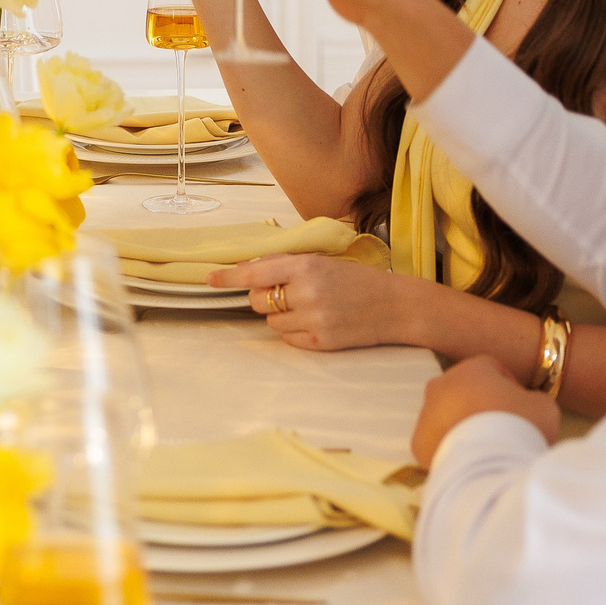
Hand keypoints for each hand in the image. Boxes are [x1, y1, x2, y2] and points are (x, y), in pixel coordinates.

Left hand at [207, 252, 405, 351]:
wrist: (396, 307)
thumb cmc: (358, 281)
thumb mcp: (323, 262)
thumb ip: (286, 265)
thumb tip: (250, 270)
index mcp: (307, 267)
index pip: (255, 273)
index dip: (229, 277)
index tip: (209, 279)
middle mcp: (307, 292)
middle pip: (258, 300)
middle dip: (266, 298)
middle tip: (289, 293)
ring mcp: (313, 319)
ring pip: (271, 322)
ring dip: (282, 316)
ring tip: (311, 308)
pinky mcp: (320, 342)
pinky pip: (288, 340)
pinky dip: (295, 332)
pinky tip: (318, 322)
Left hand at [411, 355, 561, 466]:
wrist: (493, 463)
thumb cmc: (521, 426)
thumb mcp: (543, 405)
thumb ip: (531, 398)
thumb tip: (524, 405)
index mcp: (471, 369)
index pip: (491, 368)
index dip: (509, 385)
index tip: (520, 406)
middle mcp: (441, 385)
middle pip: (463, 390)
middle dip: (480, 404)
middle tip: (500, 428)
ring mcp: (425, 413)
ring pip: (445, 415)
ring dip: (461, 425)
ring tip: (484, 448)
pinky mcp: (418, 442)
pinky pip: (435, 441)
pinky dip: (448, 447)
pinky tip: (467, 461)